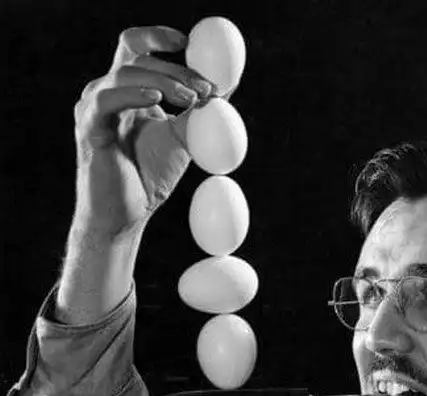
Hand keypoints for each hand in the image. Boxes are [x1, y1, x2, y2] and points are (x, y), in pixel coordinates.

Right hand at [72, 25, 214, 236]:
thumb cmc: (150, 179)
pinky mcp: (89, 126)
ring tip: (192, 100)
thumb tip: (226, 88)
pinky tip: (158, 101)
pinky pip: (108, 99)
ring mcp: (94, 107)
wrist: (125, 215)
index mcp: (126, 91)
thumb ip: (198, 112)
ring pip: (127, 73)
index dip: (161, 38)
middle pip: (138, 57)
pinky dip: (134, 94)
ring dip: (165, 82)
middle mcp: (106, 92)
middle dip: (178, 69)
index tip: (192, 44)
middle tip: (207, 88)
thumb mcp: (183, 139)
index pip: (138, 48)